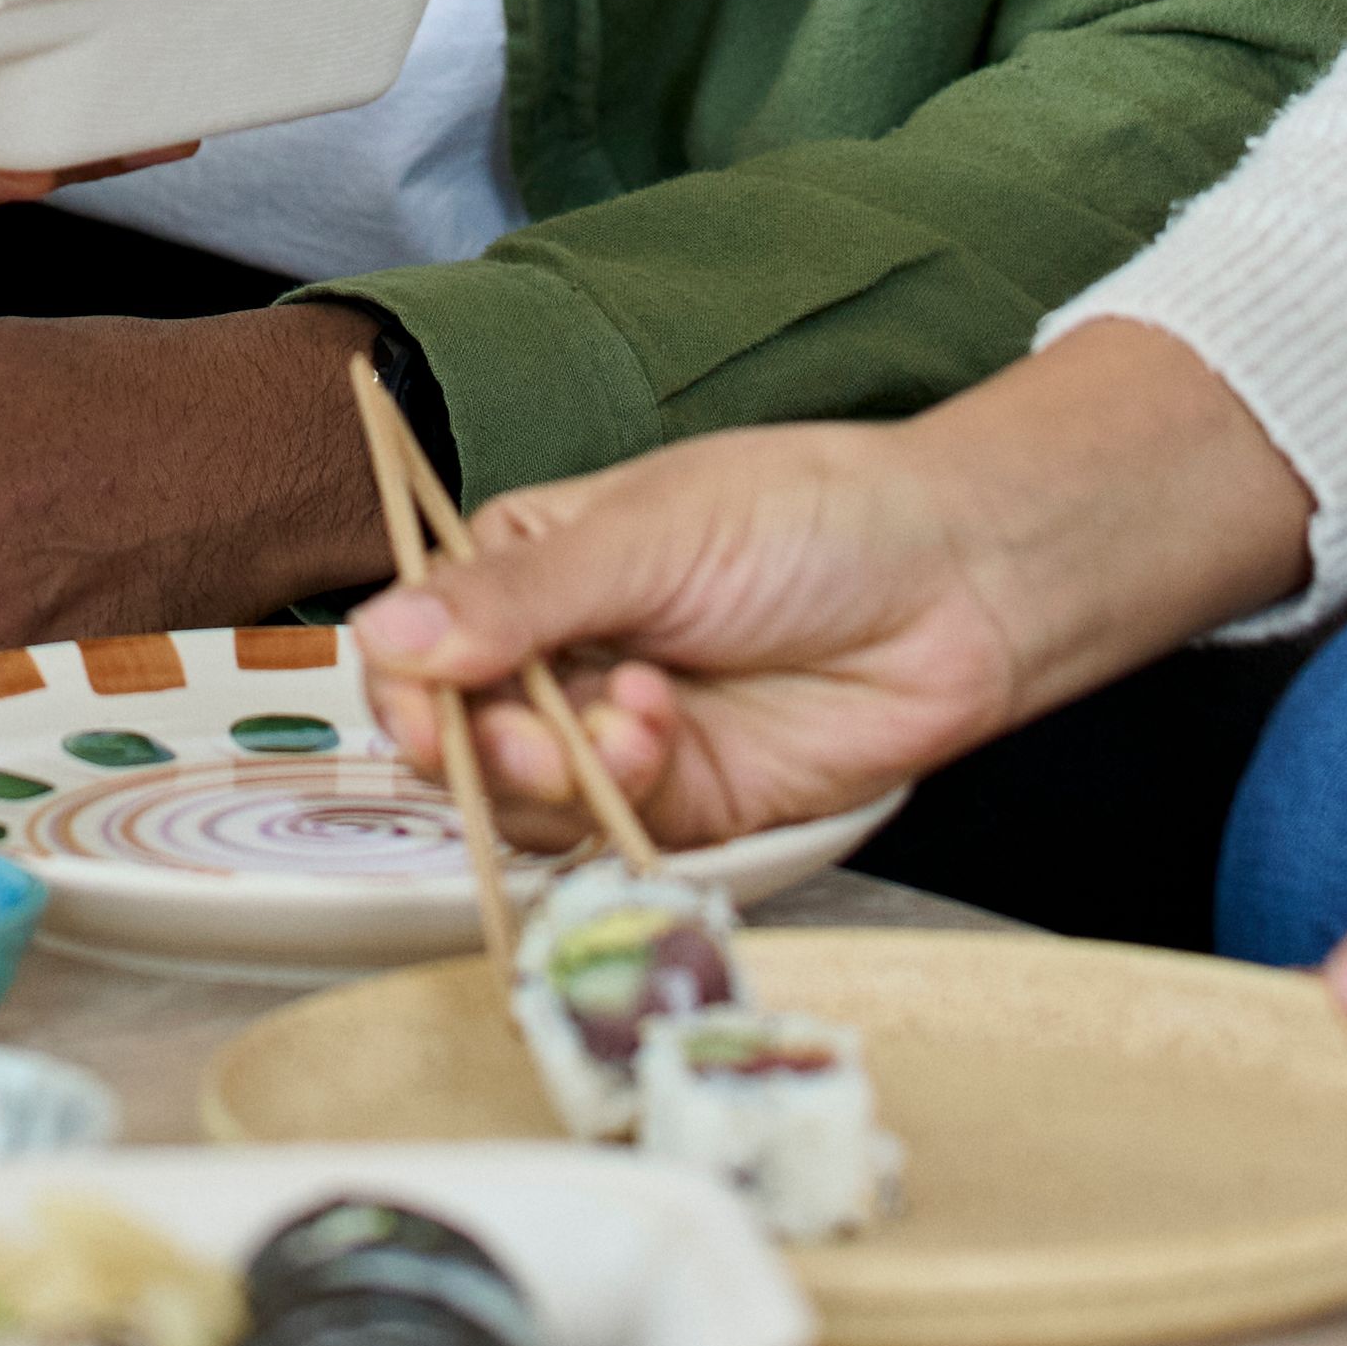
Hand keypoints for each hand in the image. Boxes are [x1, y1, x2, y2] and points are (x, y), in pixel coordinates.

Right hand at [346, 420, 1056, 854]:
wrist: (960, 584)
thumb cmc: (815, 517)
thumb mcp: (650, 535)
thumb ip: (519, 595)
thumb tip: (385, 632)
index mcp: (533, 562)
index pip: (421, 638)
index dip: (407, 685)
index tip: (423, 708)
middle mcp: (562, 653)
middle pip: (457, 734)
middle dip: (477, 744)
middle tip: (517, 737)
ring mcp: (619, 733)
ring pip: (523, 796)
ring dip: (550, 775)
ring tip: (623, 724)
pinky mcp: (682, 801)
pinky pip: (609, 828)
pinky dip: (623, 792)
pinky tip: (665, 731)